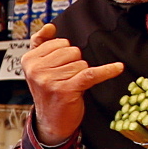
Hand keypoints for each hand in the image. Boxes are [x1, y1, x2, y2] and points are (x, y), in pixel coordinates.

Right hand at [19, 24, 126, 144]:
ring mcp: (50, 80)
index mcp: (29, 60)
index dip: (64, 55)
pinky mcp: (66, 90)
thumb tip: (49, 26)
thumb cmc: (49, 93)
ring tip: (70, 86)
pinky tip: (118, 68)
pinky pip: (91, 74)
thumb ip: (41, 45)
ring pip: (81, 64)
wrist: (51, 122)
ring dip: (80, 75)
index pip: (59, 43)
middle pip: (71, 51)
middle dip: (74, 63)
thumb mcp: (39, 68)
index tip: (58, 69)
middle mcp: (37, 70)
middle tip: (65, 79)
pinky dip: (107, 71)